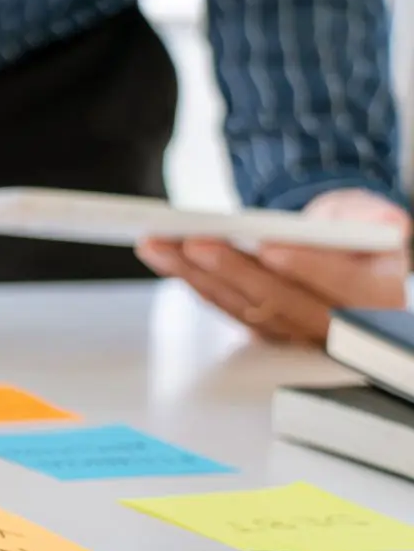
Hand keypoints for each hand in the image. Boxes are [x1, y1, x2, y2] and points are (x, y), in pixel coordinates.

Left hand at [136, 190, 410, 342]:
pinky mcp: (260, 331)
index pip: (342, 287)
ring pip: (243, 307)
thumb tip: (389, 224)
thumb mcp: (371, 216)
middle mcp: (335, 327)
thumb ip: (375, 218)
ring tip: (161, 243)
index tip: (271, 247)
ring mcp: (293, 334)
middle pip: (281, 301)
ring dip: (197, 275)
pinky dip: (189, 280)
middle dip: (234, 271)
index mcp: (376, 300)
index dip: (306, 267)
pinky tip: (162, 255)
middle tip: (198, 242)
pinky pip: (223, 307)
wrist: (337, 251)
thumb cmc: (356, 233)